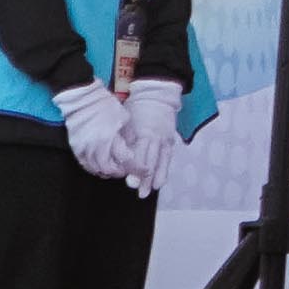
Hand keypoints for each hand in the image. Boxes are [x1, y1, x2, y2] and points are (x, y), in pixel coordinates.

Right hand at [53, 82, 131, 181]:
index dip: (136, 168)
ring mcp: (83, 148)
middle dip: (120, 172)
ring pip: (96, 169)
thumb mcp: (124, 119)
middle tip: (128, 169)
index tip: (144, 170)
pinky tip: (102, 167)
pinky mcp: (75, 148)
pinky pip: (85, 164)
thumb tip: (132, 150)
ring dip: (107, 172)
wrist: (83, 100)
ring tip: (116, 169)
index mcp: (110, 138)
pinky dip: (94, 168)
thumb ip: (126, 137)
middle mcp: (95, 146)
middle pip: (109, 169)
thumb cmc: (106, 106)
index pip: (126, 160)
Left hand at [119, 78, 185, 193]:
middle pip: (150, 161)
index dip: (134, 169)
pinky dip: (164, 170)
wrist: (156, 96)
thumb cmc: (136, 109)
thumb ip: (124, 141)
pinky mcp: (170, 140)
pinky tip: (160, 182)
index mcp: (142, 133)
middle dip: (145, 178)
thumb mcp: (126, 123)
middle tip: (140, 192)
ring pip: (161, 162)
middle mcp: (155, 138)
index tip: (129, 181)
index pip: (138, 155)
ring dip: (156, 178)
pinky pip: (168, 157)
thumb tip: (118, 159)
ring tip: (151, 191)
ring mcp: (165, 139)